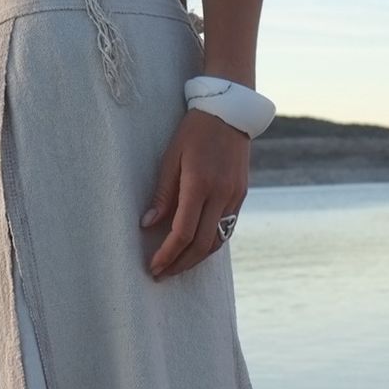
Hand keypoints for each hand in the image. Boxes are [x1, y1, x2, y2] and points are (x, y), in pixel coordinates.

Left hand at [138, 108, 248, 278]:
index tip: (153, 266)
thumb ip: (162, 194)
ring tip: (176, 266)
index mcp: (200, 184)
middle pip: (201, 245)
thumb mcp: (171, 158)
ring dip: (196, 259)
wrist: (229, 114)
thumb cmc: (194, 132)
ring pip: (216, 241)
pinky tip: (195, 249)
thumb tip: (147, 224)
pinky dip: (209, 244)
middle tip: (161, 274)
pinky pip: (226, 229)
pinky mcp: (241, 196)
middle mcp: (221, 194)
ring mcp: (234, 197)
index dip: (167, 254)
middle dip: (180, 264)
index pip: (183, 232)